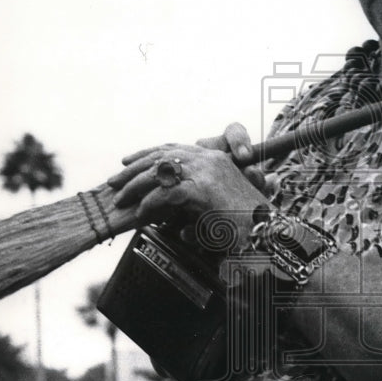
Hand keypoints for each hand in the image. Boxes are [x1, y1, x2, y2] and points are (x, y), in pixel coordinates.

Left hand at [107, 123, 268, 251]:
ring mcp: (207, 173)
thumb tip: (179, 225)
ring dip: (135, 186)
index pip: (173, 148)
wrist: (267, 233)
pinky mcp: (203, 190)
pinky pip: (166, 194)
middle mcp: (209, 160)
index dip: (147, 153)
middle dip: (133, 169)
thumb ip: (198, 205)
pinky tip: (141, 214)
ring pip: (159, 172)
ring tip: (121, 200)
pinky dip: (150, 204)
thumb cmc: (246, 226)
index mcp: (214, 158)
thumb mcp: (218, 207)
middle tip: (114, 182)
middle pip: (161, 156)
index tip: (127, 161)